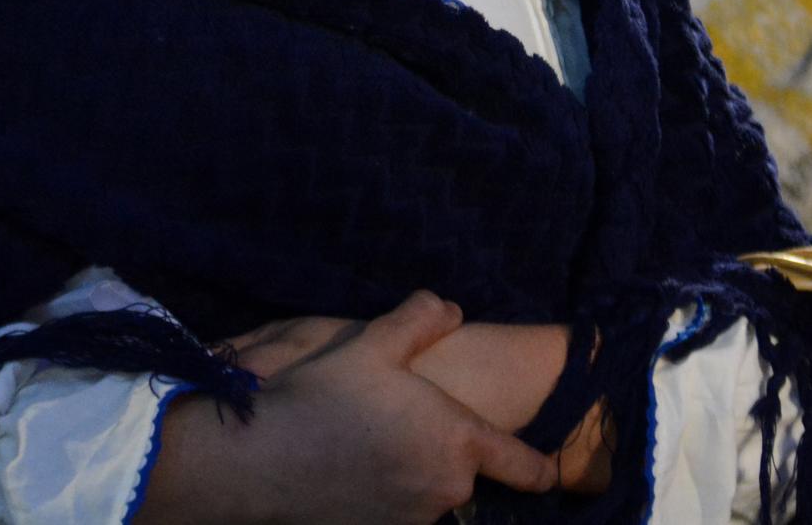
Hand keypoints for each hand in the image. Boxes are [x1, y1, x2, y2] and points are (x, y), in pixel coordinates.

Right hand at [138, 291, 558, 523]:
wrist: (261, 459)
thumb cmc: (323, 396)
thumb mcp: (372, 343)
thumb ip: (419, 320)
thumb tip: (451, 308)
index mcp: (460, 441)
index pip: (527, 467)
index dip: (542, 466)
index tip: (550, 468)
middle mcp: (448, 490)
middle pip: (467, 477)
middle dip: (448, 456)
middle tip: (406, 428)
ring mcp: (413, 520)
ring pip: (430, 498)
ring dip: (414, 479)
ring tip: (368, 448)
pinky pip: (396, 514)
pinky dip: (385, 499)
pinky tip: (349, 474)